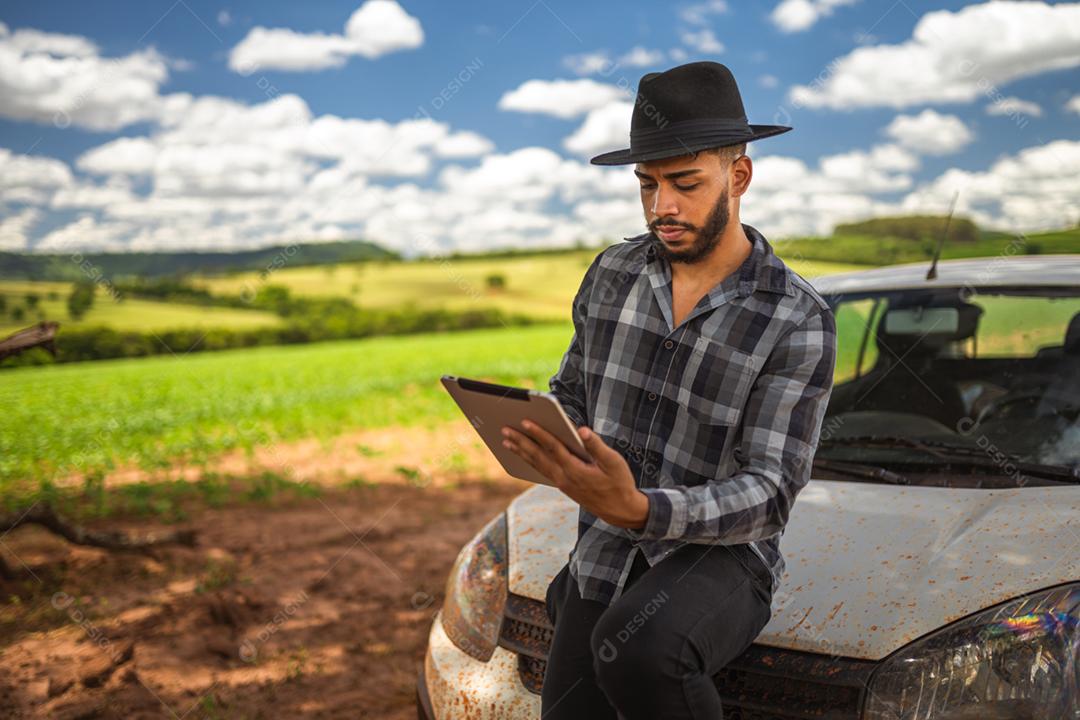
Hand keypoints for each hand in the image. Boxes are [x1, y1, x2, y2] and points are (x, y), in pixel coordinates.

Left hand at [501, 421, 648, 528]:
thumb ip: (596, 446)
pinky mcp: (563, 486)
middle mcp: (564, 478)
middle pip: (538, 456)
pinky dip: (529, 462)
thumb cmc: (620, 483)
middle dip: (521, 441)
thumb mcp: (614, 463)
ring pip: (537, 464)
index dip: (539, 433)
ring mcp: (562, 483)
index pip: (553, 448)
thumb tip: (582, 430)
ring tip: (506, 441)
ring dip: (521, 451)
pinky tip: (522, 455)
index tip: (525, 421)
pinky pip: (541, 471)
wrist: (621, 511)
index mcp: (576, 470)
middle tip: (505, 429)